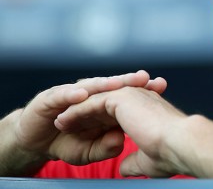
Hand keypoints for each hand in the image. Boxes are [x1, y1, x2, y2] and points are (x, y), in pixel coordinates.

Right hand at [13, 70, 165, 165]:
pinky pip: (62, 95)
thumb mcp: (90, 150)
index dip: (143, 90)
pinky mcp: (50, 98)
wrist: (36, 141)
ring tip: (118, 83)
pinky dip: (72, 94)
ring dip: (103, 83)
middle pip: (112, 85)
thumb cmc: (68, 142)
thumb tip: (121, 141)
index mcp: (104, 104)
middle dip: (129, 80)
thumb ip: (106, 147)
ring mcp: (71, 94)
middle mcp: (91, 94)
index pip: (126, 94)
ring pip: (90, 86)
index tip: (161, 87)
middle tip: (145, 77)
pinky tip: (82, 94)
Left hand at [56, 85, 189, 177]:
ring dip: (76, 112)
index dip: (98, 122)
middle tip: (66, 124)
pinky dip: (76, 111)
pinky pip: (91, 103)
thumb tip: (125, 168)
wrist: (179, 143)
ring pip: (95, 100)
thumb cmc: (169, 154)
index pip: (116, 112)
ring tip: (60, 122)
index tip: (84, 133)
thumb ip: (134, 161)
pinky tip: (63, 120)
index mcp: (145, 109)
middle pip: (103, 103)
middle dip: (84, 115)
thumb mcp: (147, 160)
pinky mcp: (119, 96)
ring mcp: (129, 93)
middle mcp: (137, 96)